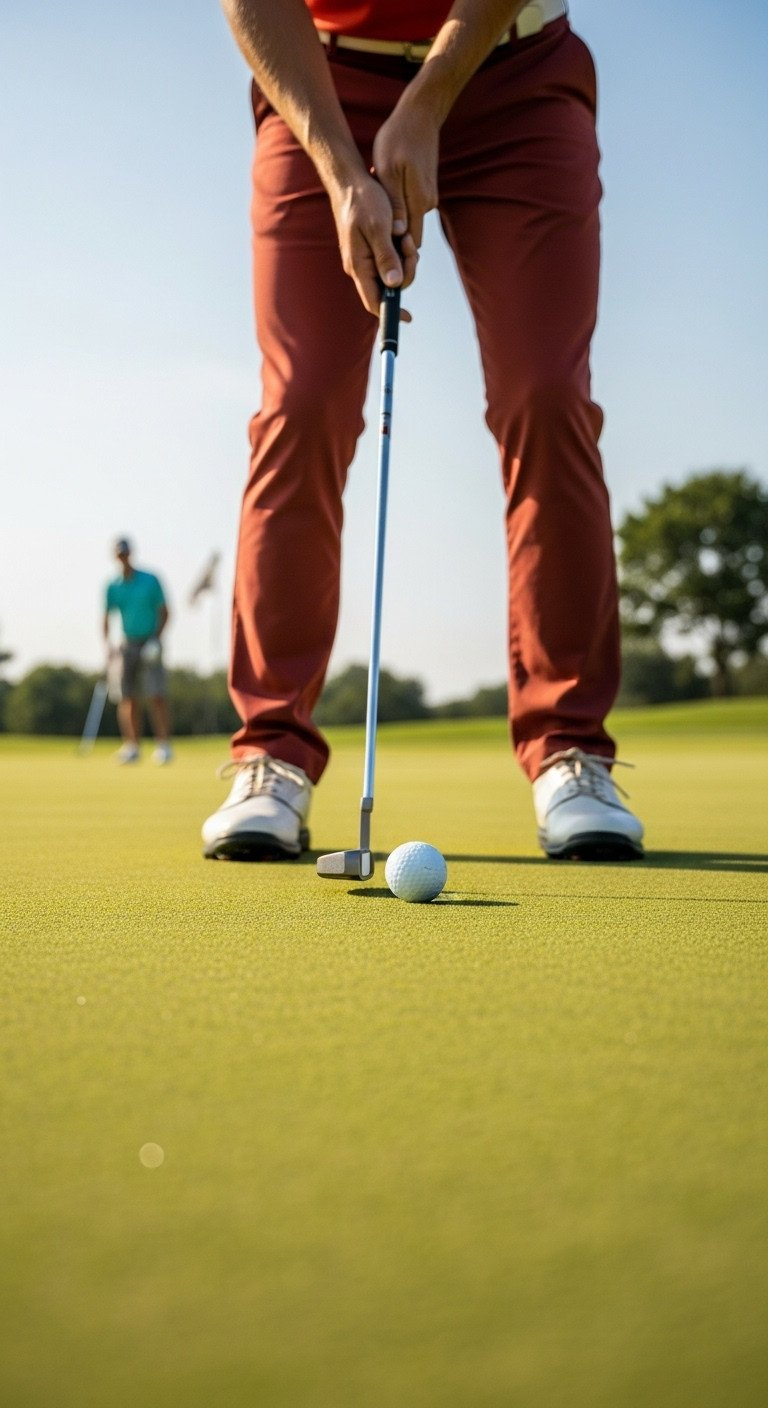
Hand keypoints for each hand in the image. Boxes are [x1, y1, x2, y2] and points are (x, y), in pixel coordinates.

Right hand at [329, 172, 417, 317]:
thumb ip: (386, 257)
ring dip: (405, 258)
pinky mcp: (370, 249)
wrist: (350, 181)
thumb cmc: (363, 201)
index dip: (391, 313)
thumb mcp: (378, 228)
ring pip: (392, 273)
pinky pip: (391, 259)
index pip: (374, 301)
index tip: (408, 318)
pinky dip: (401, 250)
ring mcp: (365, 258)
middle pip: (389, 288)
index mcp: (359, 266)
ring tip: (404, 236)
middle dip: (406, 271)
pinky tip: (402, 235)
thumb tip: (394, 284)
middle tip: (410, 247)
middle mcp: (360, 267)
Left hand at [371, 98, 439, 258]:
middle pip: (409, 235)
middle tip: (369, 233)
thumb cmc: (398, 140)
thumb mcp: (389, 171)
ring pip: (407, 219)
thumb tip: (398, 234)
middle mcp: (427, 203)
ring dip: (391, 217)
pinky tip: (382, 189)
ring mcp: (428, 196)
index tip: (379, 255)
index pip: (410, 242)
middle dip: (391, 238)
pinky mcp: (425, 188)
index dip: (396, 253)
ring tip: (373, 202)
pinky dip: (395, 204)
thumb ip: (395, 204)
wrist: (419, 115)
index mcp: (419, 202)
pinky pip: (409, 206)